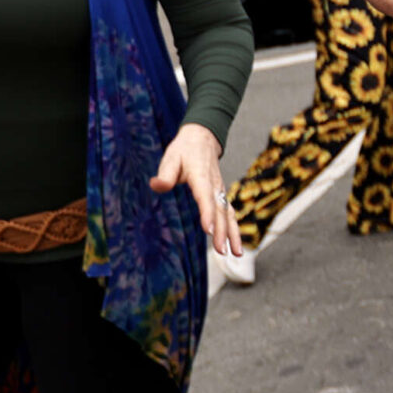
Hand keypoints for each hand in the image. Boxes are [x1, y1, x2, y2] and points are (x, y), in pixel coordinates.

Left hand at [151, 124, 239, 257]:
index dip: (208, 214)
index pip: (206, 198)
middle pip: (221, 211)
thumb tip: (156, 185)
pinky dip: (234, 229)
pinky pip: (229, 213)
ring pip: (229, 214)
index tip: (209, 230)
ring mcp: (220, 191)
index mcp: (202, 177)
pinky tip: (235, 244)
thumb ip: (165, 174)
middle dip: (223, 232)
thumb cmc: (185, 150)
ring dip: (233, 234)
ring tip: (236, 254)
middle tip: (222, 251)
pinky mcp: (221, 195)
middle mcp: (215, 186)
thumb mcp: (171, 157)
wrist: (202, 139)